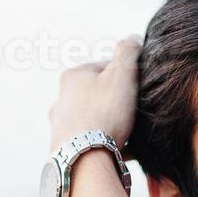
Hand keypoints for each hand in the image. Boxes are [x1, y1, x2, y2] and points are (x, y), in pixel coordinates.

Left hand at [47, 35, 140, 153]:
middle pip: (96, 95)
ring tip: (128, 133)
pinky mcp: (65, 149)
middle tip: (134, 111)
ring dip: (110, 124)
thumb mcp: (122, 73)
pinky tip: (121, 150)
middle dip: (115, 101)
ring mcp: (60, 126)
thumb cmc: (104, 112)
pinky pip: (90, 142)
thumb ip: (128, 52)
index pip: (103, 68)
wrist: (84, 157)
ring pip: (93, 119)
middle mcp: (61, 100)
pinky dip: (104, 144)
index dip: (125, 76)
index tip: (137, 88)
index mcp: (72, 77)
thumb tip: (131, 39)